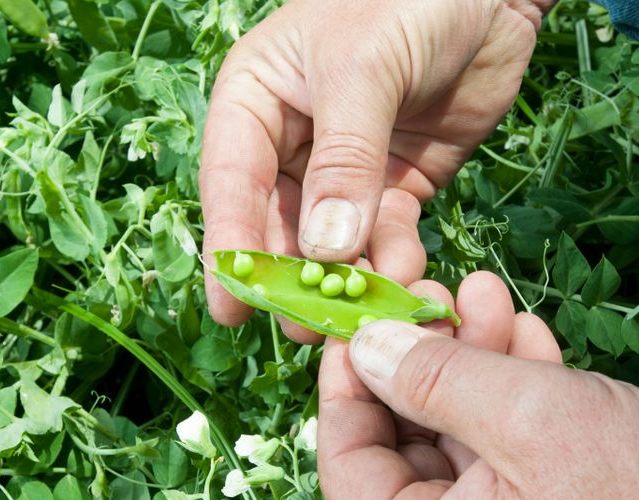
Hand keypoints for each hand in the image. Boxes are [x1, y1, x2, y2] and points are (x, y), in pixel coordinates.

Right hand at [200, 0, 549, 332]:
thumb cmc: (407, 1)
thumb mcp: (364, 70)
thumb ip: (344, 160)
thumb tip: (324, 253)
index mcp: (257, 101)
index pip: (233, 181)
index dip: (231, 246)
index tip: (231, 308)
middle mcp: (292, 141)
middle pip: (279, 224)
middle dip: (294, 278)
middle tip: (308, 328)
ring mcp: (346, 170)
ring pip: (332, 242)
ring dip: (347, 281)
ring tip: (364, 318)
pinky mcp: (396, 186)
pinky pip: (385, 236)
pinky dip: (393, 262)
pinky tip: (406, 280)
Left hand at [318, 272, 638, 499]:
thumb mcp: (530, 421)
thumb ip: (437, 381)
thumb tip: (363, 345)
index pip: (349, 467)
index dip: (346, 388)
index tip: (356, 322)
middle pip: (404, 439)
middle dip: (422, 356)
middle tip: (432, 292)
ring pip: (456, 427)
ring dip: (470, 356)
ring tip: (484, 293)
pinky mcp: (543, 499)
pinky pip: (504, 437)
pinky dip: (510, 382)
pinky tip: (521, 329)